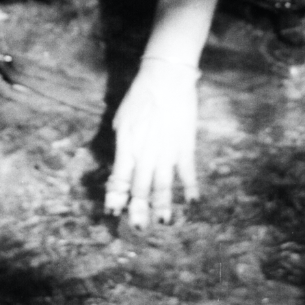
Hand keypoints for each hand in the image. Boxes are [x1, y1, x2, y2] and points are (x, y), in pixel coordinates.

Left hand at [105, 58, 199, 226]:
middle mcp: (145, 152)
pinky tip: (191, 202)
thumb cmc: (141, 94)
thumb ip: (122, 140)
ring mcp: (165, 150)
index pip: (120, 178)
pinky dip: (189, 188)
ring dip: (163, 206)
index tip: (114, 212)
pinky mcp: (184, 145)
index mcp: (126, 144)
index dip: (117, 197)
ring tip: (164, 222)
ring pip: (163, 185)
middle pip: (141, 187)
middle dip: (139, 210)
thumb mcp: (123, 117)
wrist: (166, 76)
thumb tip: (123, 160)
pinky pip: (187, 172)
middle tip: (139, 228)